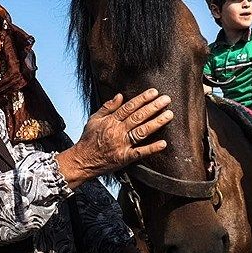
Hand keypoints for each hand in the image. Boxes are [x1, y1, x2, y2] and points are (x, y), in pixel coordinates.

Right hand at [55, 88, 172, 188]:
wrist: (82, 160)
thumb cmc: (89, 139)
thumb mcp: (94, 119)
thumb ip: (107, 107)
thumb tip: (120, 95)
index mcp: (111, 121)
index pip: (129, 107)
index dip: (142, 99)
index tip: (154, 92)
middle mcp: (117, 131)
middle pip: (138, 117)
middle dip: (153, 107)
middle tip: (166, 99)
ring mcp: (122, 145)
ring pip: (141, 132)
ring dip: (156, 123)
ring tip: (169, 115)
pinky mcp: (124, 158)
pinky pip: (140, 153)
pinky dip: (152, 148)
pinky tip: (163, 143)